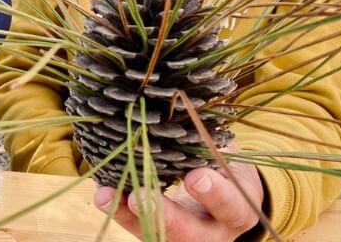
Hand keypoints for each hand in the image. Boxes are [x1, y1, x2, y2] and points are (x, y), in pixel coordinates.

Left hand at [94, 152, 263, 240]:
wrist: (227, 200)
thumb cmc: (229, 170)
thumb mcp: (232, 159)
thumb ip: (215, 146)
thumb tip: (188, 112)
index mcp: (238, 209)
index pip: (229, 205)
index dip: (214, 193)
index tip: (194, 176)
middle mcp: (212, 232)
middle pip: (186, 231)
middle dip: (161, 214)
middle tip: (138, 197)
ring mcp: (184, 236)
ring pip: (156, 234)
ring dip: (128, 215)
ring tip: (106, 196)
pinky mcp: (160, 234)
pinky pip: (136, 227)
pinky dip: (118, 209)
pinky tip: (103, 194)